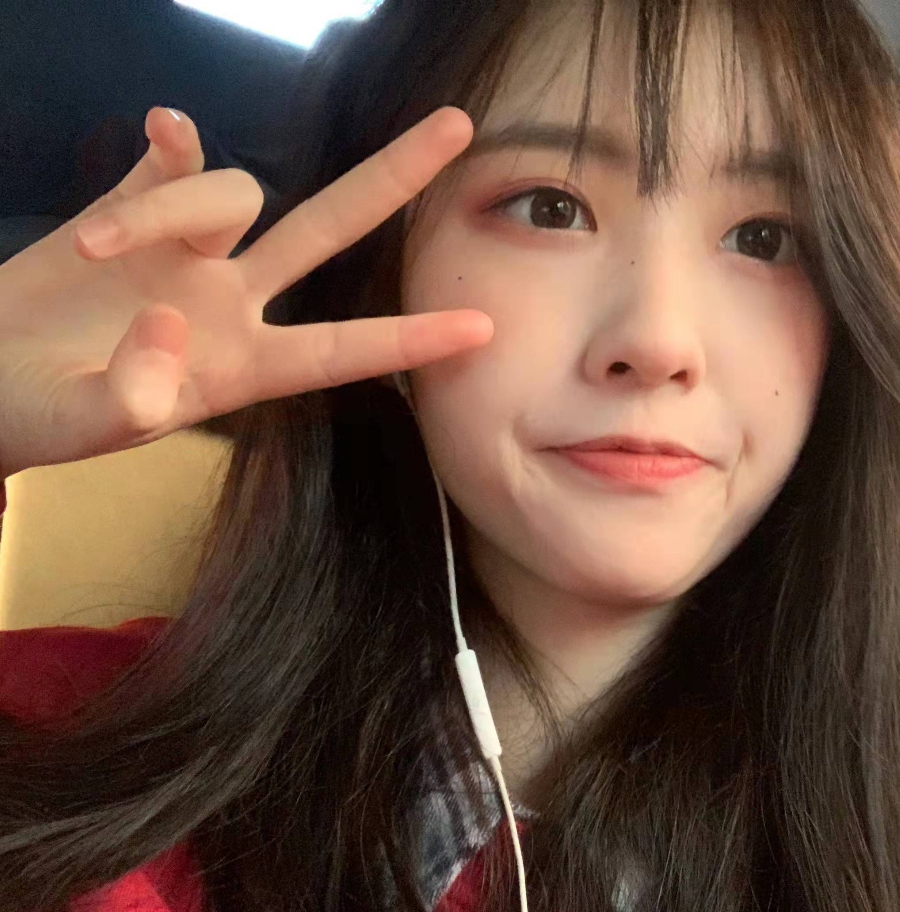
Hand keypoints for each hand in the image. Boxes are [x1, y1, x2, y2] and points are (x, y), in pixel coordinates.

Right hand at [0, 105, 492, 479]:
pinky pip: (167, 161)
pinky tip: (161, 129)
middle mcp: (231, 302)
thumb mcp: (84, 427)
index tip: (483, 328)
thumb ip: (129, 399)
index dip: (410, 340)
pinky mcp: (131, 213)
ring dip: (170, 204)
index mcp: (241, 367)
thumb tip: (171, 320)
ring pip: (228, 195)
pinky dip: (171, 145)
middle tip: (459, 124)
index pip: (341, 351)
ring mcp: (186, 254)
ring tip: (96, 248)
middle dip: (390, 180)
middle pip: (328, 231)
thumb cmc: (36, 416)